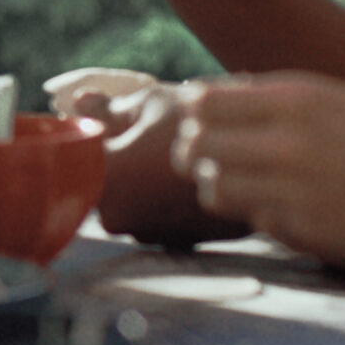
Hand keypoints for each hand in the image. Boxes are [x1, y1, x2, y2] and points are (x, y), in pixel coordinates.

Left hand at [82, 84, 250, 246]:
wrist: (270, 166)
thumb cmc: (205, 127)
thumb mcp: (153, 104)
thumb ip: (110, 109)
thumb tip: (81, 102)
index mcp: (104, 182)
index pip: (74, 160)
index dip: (84, 136)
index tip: (98, 118)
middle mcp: (120, 220)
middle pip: (102, 180)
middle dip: (115, 154)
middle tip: (142, 125)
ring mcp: (150, 235)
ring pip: (131, 197)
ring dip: (141, 176)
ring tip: (170, 145)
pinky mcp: (178, 242)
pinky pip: (158, 211)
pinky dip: (164, 192)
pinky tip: (187, 170)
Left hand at [167, 73, 344, 272]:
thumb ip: (287, 103)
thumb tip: (231, 95)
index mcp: (296, 97)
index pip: (203, 101)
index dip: (201, 114)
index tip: (215, 123)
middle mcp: (284, 140)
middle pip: (195, 145)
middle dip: (201, 153)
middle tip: (226, 160)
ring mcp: (292, 189)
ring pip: (214, 188)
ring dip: (227, 188)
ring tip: (261, 187)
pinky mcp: (306, 232)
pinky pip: (258, 222)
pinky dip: (266, 218)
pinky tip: (301, 211)